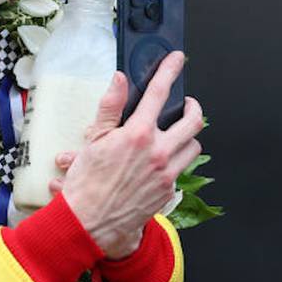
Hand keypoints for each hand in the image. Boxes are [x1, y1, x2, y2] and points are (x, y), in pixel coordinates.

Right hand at [59, 53, 202, 257]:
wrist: (89, 222)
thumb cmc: (87, 182)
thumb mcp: (94, 139)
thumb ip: (110, 107)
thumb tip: (118, 80)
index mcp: (138, 134)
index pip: (159, 93)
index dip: (169, 71)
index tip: (177, 60)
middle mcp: (158, 152)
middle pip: (193, 120)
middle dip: (193, 107)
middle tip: (185, 103)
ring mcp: (167, 173)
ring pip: (193, 146)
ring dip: (187, 136)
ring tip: (176, 134)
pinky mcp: (169, 191)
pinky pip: (181, 170)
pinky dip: (175, 161)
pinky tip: (161, 161)